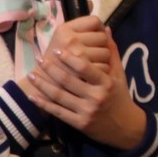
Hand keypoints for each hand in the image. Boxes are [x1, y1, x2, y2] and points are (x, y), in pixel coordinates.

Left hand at [25, 19, 145, 150]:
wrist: (124, 126)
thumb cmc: (120, 96)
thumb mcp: (119, 75)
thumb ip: (112, 53)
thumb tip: (106, 30)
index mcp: (106, 83)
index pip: (85, 68)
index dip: (69, 58)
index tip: (56, 50)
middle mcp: (96, 97)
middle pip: (68, 81)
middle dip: (51, 69)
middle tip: (39, 59)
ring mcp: (86, 111)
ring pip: (59, 96)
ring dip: (42, 85)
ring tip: (32, 74)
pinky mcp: (78, 123)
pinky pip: (57, 111)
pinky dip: (43, 103)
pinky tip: (32, 96)